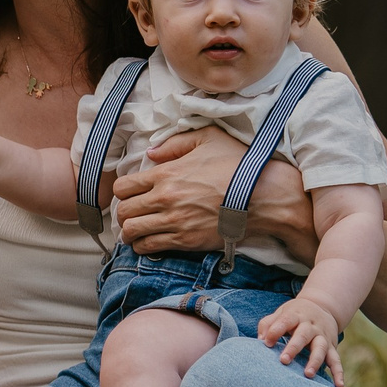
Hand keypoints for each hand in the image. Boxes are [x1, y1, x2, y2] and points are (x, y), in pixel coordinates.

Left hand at [113, 127, 312, 257]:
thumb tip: (151, 153)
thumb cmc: (238, 165)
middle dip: (124, 213)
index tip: (130, 194)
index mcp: (166, 173)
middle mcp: (164, 198)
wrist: (263, 197)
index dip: (123, 191)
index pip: (123, 186)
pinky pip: (150, 247)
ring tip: (134, 232)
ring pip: (131, 232)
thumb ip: (175, 144)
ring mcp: (173, 221)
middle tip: (131, 215)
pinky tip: (146, 243)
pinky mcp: (185, 240)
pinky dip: (142, 247)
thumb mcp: (209, 139)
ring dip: (129, 233)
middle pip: (124, 211)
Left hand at [258, 296, 343, 381]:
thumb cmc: (294, 315)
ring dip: (315, 361)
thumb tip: (261, 341)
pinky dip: (338, 372)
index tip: (266, 343)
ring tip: (308, 374)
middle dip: (294, 348)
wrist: (322, 307)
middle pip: (303, 335)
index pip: (285, 321)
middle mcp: (311, 326)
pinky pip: (336, 360)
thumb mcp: (280, 313)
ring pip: (321, 348)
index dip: (275, 331)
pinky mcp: (332, 347)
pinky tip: (339, 385)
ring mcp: (322, 336)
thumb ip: (268, 325)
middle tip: (283, 361)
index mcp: (295, 316)